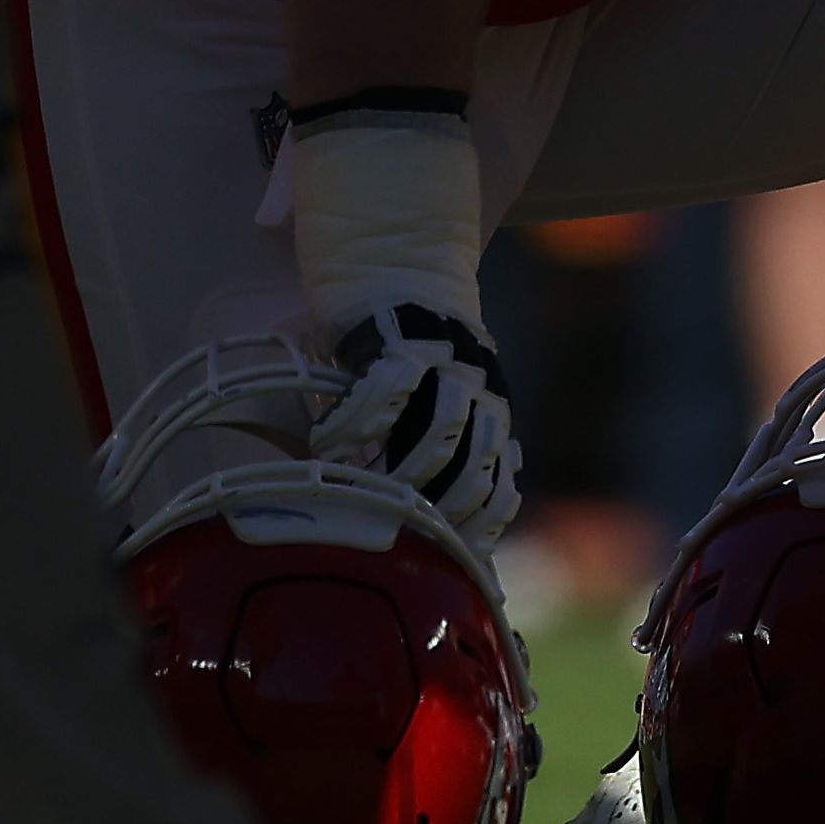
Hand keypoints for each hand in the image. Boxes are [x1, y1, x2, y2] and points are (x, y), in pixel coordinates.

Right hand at [318, 301, 520, 548]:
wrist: (398, 265)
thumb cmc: (408, 353)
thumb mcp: (438, 402)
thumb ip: (442, 453)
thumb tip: (428, 528)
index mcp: (491, 414)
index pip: (498, 486)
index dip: (478, 526)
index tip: (454, 558)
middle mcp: (479, 392)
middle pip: (470, 469)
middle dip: (435, 509)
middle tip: (395, 533)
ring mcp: (447, 365)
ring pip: (435, 434)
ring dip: (396, 471)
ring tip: (360, 490)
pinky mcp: (406, 340)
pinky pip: (386, 394)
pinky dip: (355, 426)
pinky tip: (326, 444)